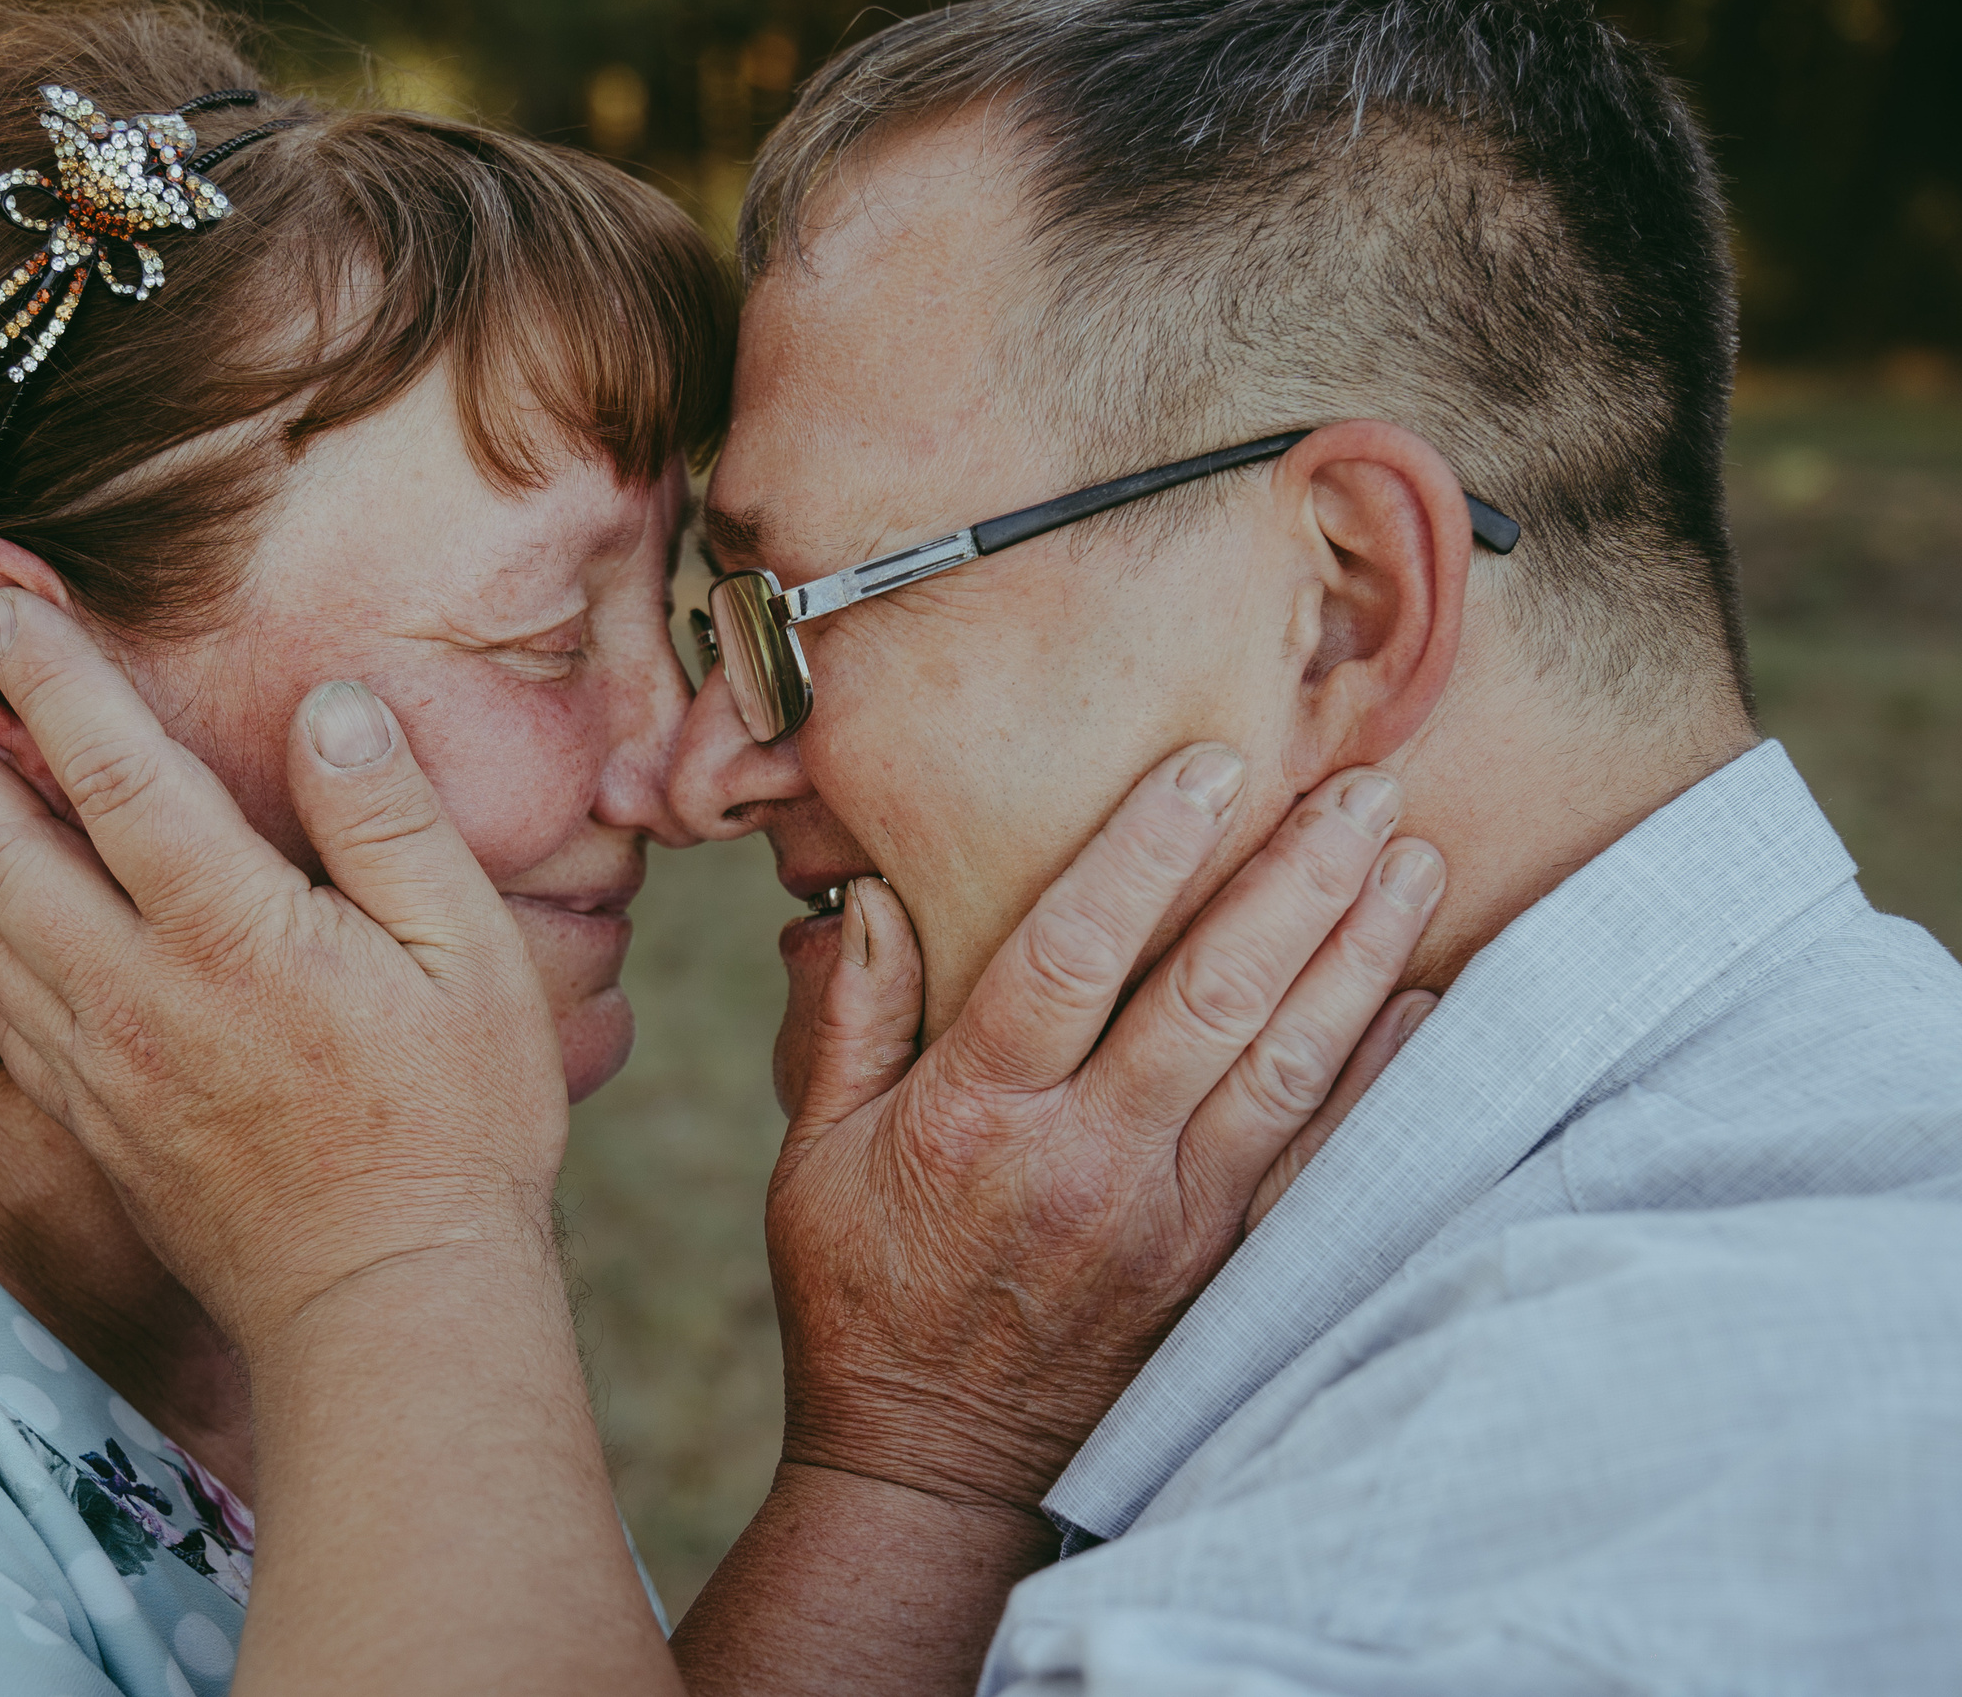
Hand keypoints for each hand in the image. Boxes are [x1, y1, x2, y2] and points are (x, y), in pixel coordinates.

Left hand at [0, 587, 566, 1347]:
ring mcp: (102, 1065)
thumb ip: (390, 823)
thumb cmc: (454, 1126)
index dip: (49, 679)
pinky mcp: (92, 1122)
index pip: (115, 775)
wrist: (389, 1303)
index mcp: (234, 935)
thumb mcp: (472, 957)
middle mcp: (139, 993)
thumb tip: (329, 710)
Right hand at [768, 745, 1441, 1517]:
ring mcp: (1167, 1221)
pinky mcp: (1218, 1272)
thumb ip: (852, 1019)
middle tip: (1362, 785)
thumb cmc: (861, 1293)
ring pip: (1284, 1068)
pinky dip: (1374, 1078)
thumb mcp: (814, 1155)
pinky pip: (1316, 1164)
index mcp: (977, 1116)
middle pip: (1211, 996)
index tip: (1211, 767)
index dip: (1146, 852)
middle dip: (1296, 879)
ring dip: (1356, 956)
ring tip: (1412, 859)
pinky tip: (1418, 1000)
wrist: (929, 1465)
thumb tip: (877, 897)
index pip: (1070, 954)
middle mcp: (1086, 1160)